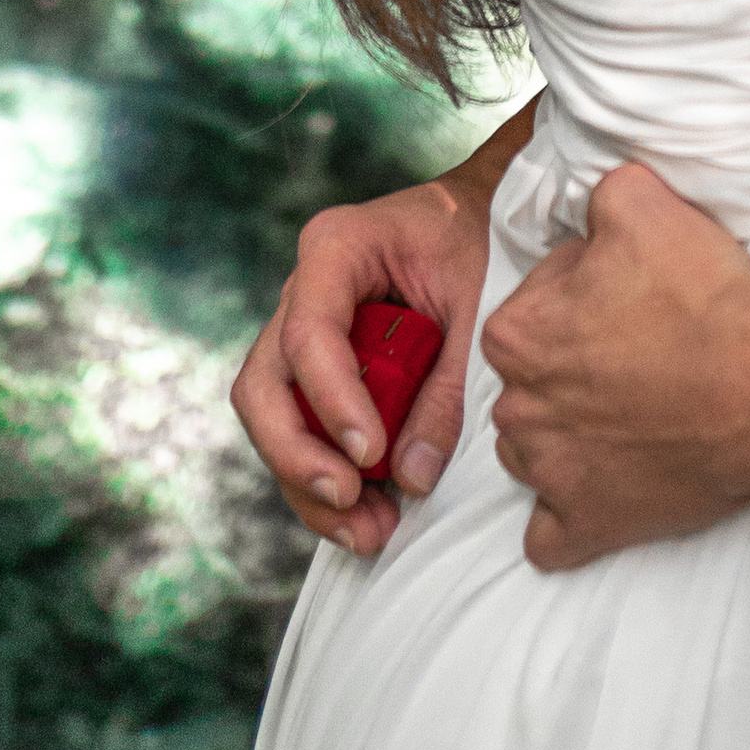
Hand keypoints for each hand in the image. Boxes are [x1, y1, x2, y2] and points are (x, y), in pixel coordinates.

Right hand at [228, 113, 525, 554]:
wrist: (485, 215)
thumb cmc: (483, 243)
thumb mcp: (480, 305)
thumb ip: (447, 387)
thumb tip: (413, 477)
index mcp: (336, 248)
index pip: (308, 334)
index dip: (332, 401)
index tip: (371, 455)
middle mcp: (301, 291)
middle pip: (264, 386)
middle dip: (298, 456)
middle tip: (350, 501)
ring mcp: (299, 330)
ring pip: (272, 418)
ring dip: (309, 483)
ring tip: (368, 533)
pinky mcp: (315, 370)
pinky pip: (301, 429)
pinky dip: (326, 477)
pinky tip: (366, 519)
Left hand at [479, 163, 749, 571]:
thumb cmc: (703, 294)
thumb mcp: (638, 202)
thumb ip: (594, 198)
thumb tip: (589, 211)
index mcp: (516, 334)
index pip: (531, 308)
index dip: (579, 297)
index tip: (627, 301)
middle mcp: (518, 410)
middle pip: (530, 384)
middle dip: (570, 371)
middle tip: (636, 356)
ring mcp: (551, 475)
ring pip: (534, 454)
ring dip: (568, 439)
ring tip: (631, 418)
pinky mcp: (589, 525)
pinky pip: (551, 538)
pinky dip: (569, 518)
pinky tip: (603, 492)